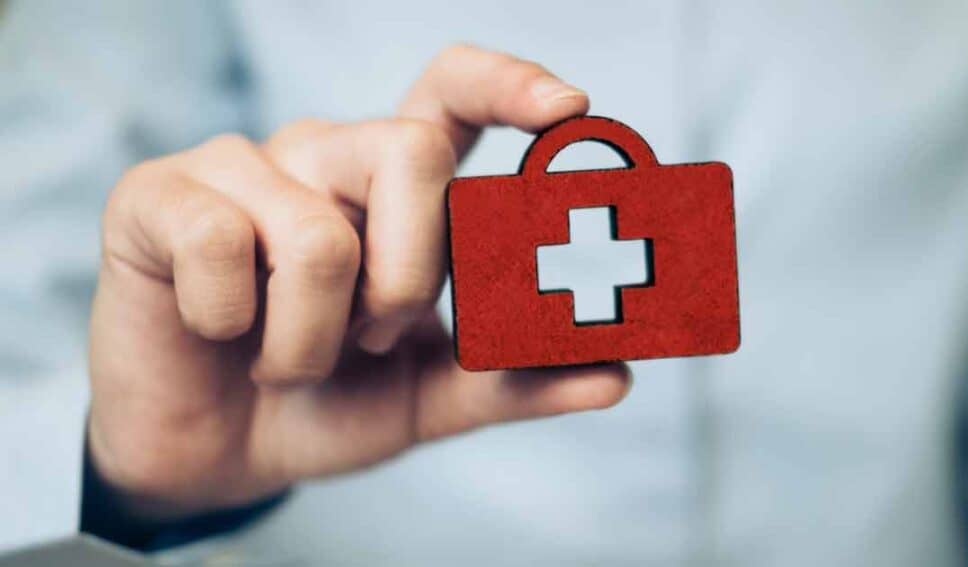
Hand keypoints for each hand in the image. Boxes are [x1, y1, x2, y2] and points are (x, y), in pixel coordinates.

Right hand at [87, 45, 629, 523]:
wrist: (215, 452)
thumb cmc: (326, 401)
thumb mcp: (431, 397)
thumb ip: (514, 380)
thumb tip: (616, 374)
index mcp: (396, 188)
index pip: (454, 94)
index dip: (511, 85)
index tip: (566, 111)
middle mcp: (327, 156)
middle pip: (410, 152)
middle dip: (410, 278)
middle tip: (375, 338)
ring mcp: (241, 166)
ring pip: (319, 231)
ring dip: (314, 336)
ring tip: (290, 360)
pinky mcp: (160, 194)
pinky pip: (219, 243)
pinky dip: (231, 322)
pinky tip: (219, 331)